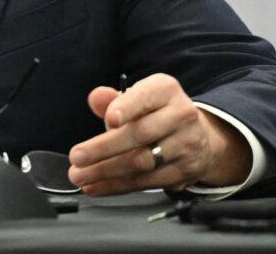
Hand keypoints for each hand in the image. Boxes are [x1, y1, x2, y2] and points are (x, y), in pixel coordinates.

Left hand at [67, 73, 250, 195]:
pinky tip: (96, 185)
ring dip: (106, 171)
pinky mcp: (186, 171)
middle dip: (104, 148)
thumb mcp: (137, 98)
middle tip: (77, 156)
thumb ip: (113, 98)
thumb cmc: (157, 113)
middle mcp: (181, 115)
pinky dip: (117, 186)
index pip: (145, 97)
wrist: (198, 135)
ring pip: (142, 162)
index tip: (109, 119)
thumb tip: (96, 97)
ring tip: (80, 175)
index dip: (127, 108)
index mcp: (165, 90)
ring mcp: (186, 144)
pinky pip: (147, 181)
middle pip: (140, 134)